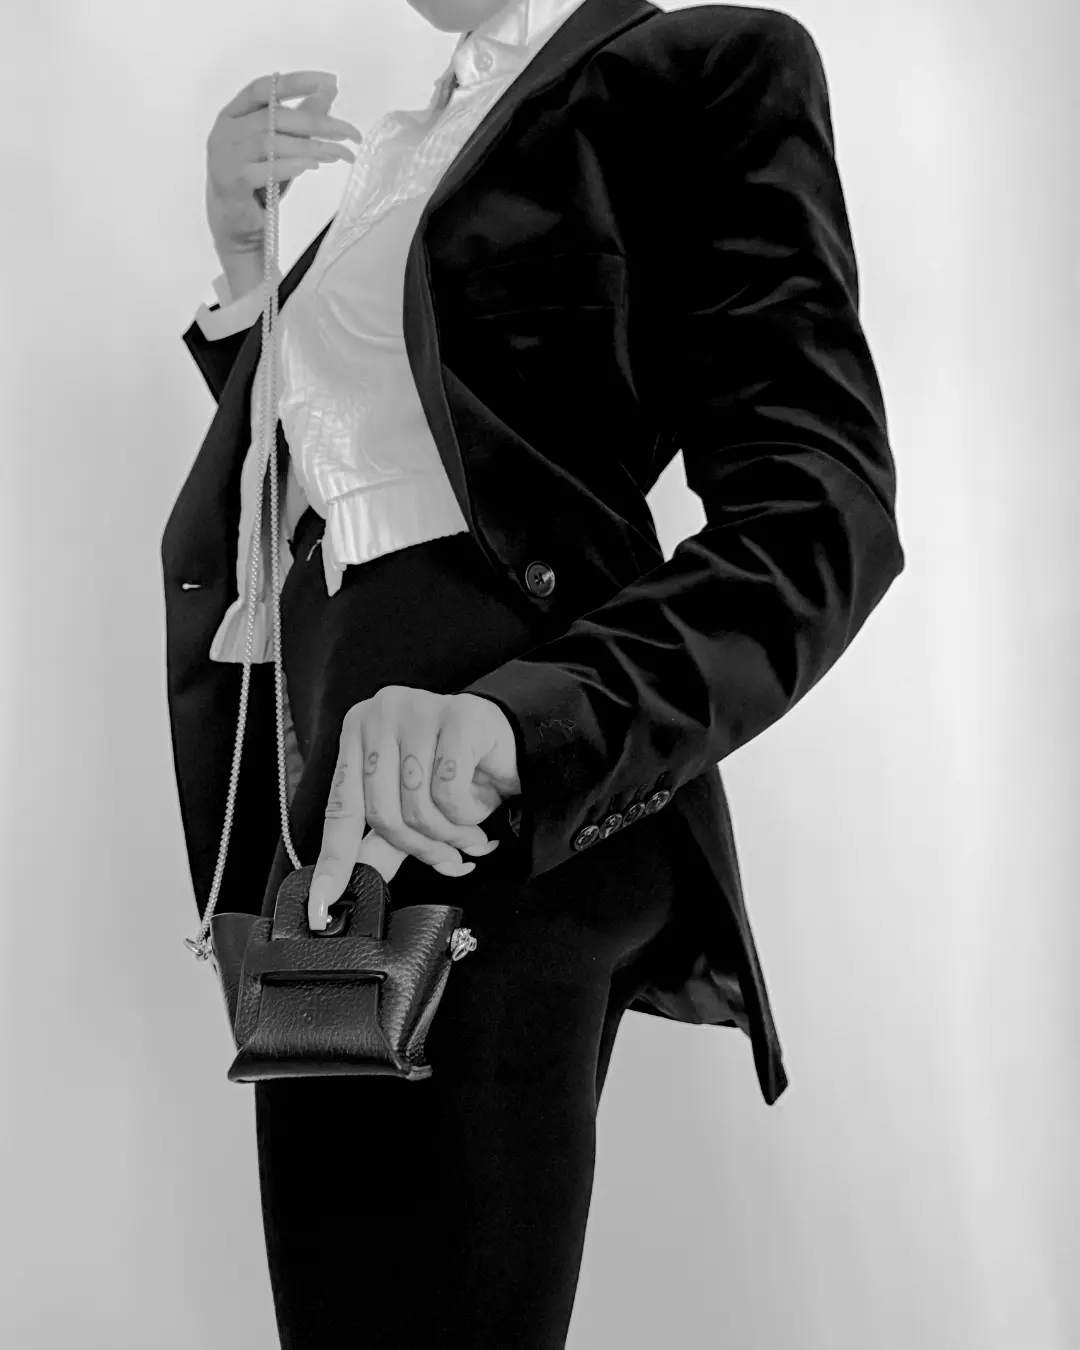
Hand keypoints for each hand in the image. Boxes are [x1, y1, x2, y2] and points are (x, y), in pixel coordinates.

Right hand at [205, 69, 363, 257]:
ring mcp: (225, 156)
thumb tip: (328, 90)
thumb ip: (301, 118)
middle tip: (348, 132)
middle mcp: (225, 131)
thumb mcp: (283, 148)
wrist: (238, 229)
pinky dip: (291, 165)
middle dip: (316, 122)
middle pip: (274, 116)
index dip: (296, 82)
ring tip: (337, 153)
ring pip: (272, 142)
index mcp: (233, 115)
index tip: (329, 80)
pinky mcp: (232, 181)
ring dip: (310, 146)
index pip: (262, 88)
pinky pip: (266, 168)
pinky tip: (313, 165)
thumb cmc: (258, 184)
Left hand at [308, 687, 521, 928]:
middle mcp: (381, 714)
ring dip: (448, 835)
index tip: (323, 901)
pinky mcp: (458, 715)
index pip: (342, 806)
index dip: (335, 859)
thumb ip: (382, 840)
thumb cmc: (461, 770)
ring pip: (417, 805)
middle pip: (382, 812)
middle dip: (419, 847)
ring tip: (467, 833)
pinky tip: (477, 808)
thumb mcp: (415, 806)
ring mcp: (418, 710)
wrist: (514, 740)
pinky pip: (449, 790)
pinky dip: (466, 814)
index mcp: (358, 732)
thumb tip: (350, 880)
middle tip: (447, 858)